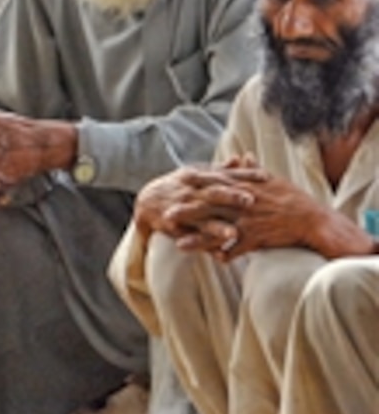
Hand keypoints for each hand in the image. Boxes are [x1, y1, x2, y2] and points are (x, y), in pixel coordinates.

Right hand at [133, 161, 255, 256]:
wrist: (147, 201)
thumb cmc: (178, 186)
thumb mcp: (196, 173)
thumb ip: (219, 169)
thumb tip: (239, 158)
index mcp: (199, 177)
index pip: (225, 175)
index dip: (244, 176)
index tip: (265, 177)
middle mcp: (191, 192)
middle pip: (214, 193)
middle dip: (231, 197)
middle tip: (251, 200)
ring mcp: (183, 210)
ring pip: (202, 219)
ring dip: (217, 228)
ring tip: (233, 234)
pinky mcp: (176, 227)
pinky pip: (191, 238)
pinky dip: (203, 246)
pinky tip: (218, 254)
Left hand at [190, 166, 372, 261]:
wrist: (312, 219)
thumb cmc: (292, 199)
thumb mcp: (271, 179)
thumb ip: (251, 169)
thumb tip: (242, 156)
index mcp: (244, 186)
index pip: (214, 184)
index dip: (195, 185)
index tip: (177, 185)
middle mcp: (242, 203)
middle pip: (208, 206)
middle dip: (186, 211)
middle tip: (166, 214)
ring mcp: (248, 221)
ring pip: (216, 229)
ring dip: (197, 238)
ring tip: (177, 243)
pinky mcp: (256, 237)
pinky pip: (235, 248)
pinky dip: (222, 254)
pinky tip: (212, 260)